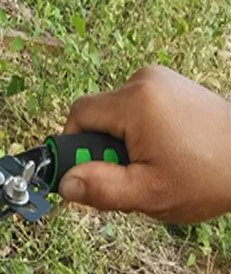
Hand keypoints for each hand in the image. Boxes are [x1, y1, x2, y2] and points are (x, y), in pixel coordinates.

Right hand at [60, 65, 230, 222]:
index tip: (93, 173)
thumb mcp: (150, 193)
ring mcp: (159, 80)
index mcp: (136, 102)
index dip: (75, 147)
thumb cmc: (209, 177)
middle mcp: (144, 81)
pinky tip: (162, 152)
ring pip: (114, 115)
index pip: (78, 116)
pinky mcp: (170, 86)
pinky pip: (134, 109)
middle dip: (104, 150)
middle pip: (96, 116)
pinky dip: (137, 133)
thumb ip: (102, 189)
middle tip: (130, 176)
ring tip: (152, 165)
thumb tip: (63, 184)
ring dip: (121, 142)